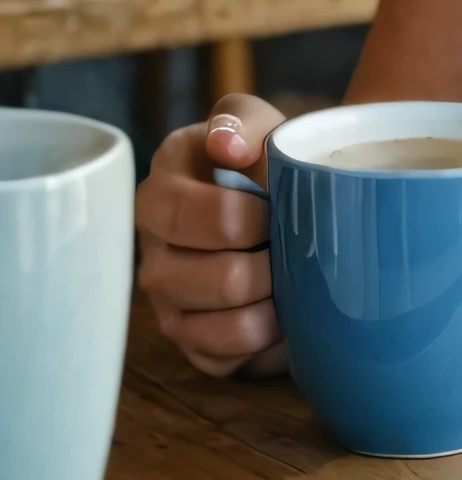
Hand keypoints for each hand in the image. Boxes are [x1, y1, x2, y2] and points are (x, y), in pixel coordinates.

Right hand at [134, 93, 287, 377]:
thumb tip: (226, 144)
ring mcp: (167, 301)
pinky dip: (263, 339)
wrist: (287, 199)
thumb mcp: (256, 123)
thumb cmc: (264, 158)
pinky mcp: (189, 341)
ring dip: (272, 305)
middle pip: (216, 279)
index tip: (273, 208)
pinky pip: (223, 360)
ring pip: (222, 328)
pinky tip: (280, 308)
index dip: (239, 217)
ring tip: (292, 277)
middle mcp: (152, 250)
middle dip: (268, 265)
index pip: (184, 215)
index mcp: (160, 190)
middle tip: (291, 246)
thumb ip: (241, 120)